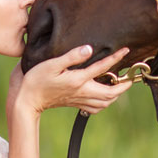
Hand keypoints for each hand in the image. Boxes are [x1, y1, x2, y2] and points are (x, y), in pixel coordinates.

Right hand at [10, 46, 132, 116]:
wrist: (27, 100)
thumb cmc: (36, 80)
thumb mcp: (52, 64)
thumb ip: (71, 56)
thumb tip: (89, 49)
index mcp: (79, 80)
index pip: (103, 68)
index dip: (116, 58)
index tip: (126, 50)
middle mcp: (82, 92)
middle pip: (111, 92)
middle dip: (124, 85)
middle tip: (131, 75)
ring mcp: (79, 100)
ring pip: (105, 102)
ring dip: (116, 94)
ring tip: (121, 84)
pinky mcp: (75, 104)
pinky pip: (96, 108)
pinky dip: (105, 103)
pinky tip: (104, 96)